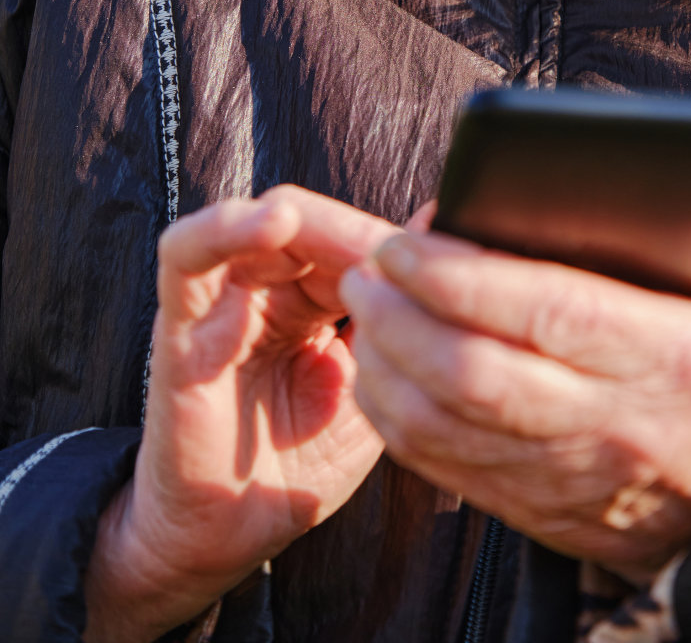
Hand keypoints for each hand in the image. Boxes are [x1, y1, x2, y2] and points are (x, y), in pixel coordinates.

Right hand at [85, 187, 395, 642]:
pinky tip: (273, 223)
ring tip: (352, 243)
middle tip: (398, 258)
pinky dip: (224, 227)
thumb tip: (444, 234)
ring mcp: (222, 301)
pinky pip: (185, 255)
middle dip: (357, 233)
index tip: (439, 262)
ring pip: (254, 221)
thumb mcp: (372, 388)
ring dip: (306, 221)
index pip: (352, 242)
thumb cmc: (303, 461)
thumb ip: (400, 321)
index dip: (392, 249)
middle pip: (309, 222)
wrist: (233, 537)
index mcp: (315, 298)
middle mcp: (267, 288)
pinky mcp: (180, 324)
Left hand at [341, 171, 690, 584]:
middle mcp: (612, 420)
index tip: (410, 241)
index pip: (551, 311)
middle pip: (479, 371)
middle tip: (369, 264)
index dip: (468, 277)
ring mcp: (566, 472)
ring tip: (364, 302)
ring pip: (447, 423)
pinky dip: (395, 416)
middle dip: (405, 314)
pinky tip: (378, 366)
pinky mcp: (531, 505)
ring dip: (386, 361)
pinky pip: (443, 465)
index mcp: (670, 359)